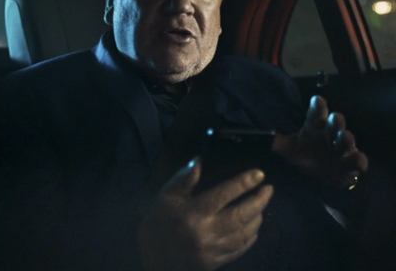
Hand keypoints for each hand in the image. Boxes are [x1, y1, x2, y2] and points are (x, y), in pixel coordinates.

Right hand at [139, 158, 272, 270]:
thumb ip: (184, 178)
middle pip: (240, 215)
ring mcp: (211, 250)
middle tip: (269, 189)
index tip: (259, 174)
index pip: (224, 194)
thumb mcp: (166, 196)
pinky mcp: (214, 263)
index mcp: (193, 212)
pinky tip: (254, 228)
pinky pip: (238, 250)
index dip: (243, 183)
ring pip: (243, 234)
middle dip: (259, 201)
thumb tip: (200, 159)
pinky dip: (250, 238)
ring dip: (257, 218)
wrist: (151, 256)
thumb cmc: (158, 221)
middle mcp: (205, 232)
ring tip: (263, 205)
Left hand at [273, 95, 367, 189]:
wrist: (322, 174)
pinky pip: (358, 161)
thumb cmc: (306, 154)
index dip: (318, 106)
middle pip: (335, 124)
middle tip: (335, 117)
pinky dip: (359, 161)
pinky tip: (357, 163)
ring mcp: (343, 148)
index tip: (317, 100)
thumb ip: (277, 142)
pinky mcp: (351, 163)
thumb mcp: (290, 149)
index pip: (317, 113)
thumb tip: (261, 137)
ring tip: (345, 137)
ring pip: (347, 141)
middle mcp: (331, 134)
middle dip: (336, 121)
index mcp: (316, 126)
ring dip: (347, 139)